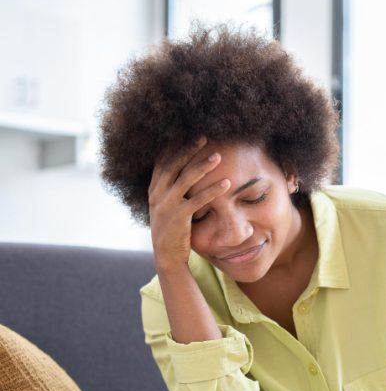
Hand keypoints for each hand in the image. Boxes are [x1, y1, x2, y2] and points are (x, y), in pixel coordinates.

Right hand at [148, 136, 228, 271]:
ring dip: (203, 166)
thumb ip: (170, 191)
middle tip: (205, 137)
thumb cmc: (171, 231)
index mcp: (154, 190)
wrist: (167, 257)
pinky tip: (226, 183)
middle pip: (173, 165)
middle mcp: (157, 195)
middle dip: (189, 149)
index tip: (187, 133)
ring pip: (185, 179)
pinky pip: (198, 200)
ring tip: (218, 156)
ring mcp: (167, 206)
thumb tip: (182, 173)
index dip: (174, 147)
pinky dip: (213, 190)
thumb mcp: (165, 208)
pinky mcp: (179, 218)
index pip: (162, 162)